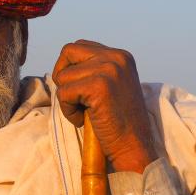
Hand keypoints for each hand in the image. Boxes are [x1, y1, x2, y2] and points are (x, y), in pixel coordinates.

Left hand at [52, 39, 156, 172]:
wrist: (133, 147)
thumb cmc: (117, 121)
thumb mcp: (111, 85)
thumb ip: (94, 69)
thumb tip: (63, 62)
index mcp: (120, 55)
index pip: (79, 46)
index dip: (70, 68)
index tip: (80, 89)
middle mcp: (116, 57)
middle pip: (67, 51)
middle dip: (62, 75)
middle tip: (74, 97)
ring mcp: (108, 70)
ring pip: (62, 76)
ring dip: (66, 99)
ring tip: (85, 112)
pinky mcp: (99, 86)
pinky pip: (63, 93)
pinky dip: (67, 110)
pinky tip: (83, 120)